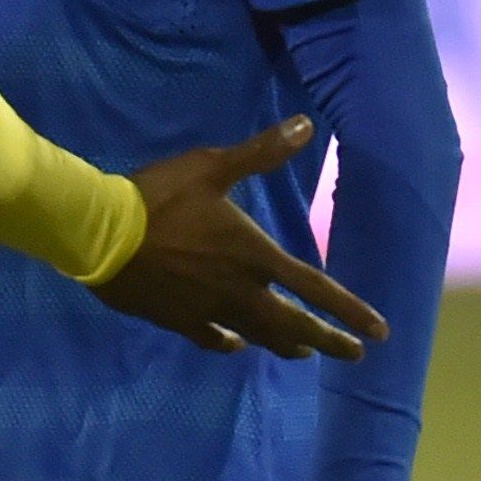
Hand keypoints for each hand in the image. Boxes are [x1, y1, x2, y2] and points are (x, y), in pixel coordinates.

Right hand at [93, 119, 386, 359]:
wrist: (101, 234)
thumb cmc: (158, 198)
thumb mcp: (210, 167)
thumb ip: (261, 152)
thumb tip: (307, 125)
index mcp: (255, 256)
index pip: (316, 289)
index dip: (350, 311)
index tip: (379, 332)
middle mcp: (240, 292)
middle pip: (294, 325)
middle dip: (329, 341)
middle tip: (353, 355)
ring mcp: (209, 310)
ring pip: (259, 336)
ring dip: (286, 344)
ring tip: (303, 351)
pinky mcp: (178, 320)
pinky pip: (213, 338)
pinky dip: (230, 343)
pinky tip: (235, 344)